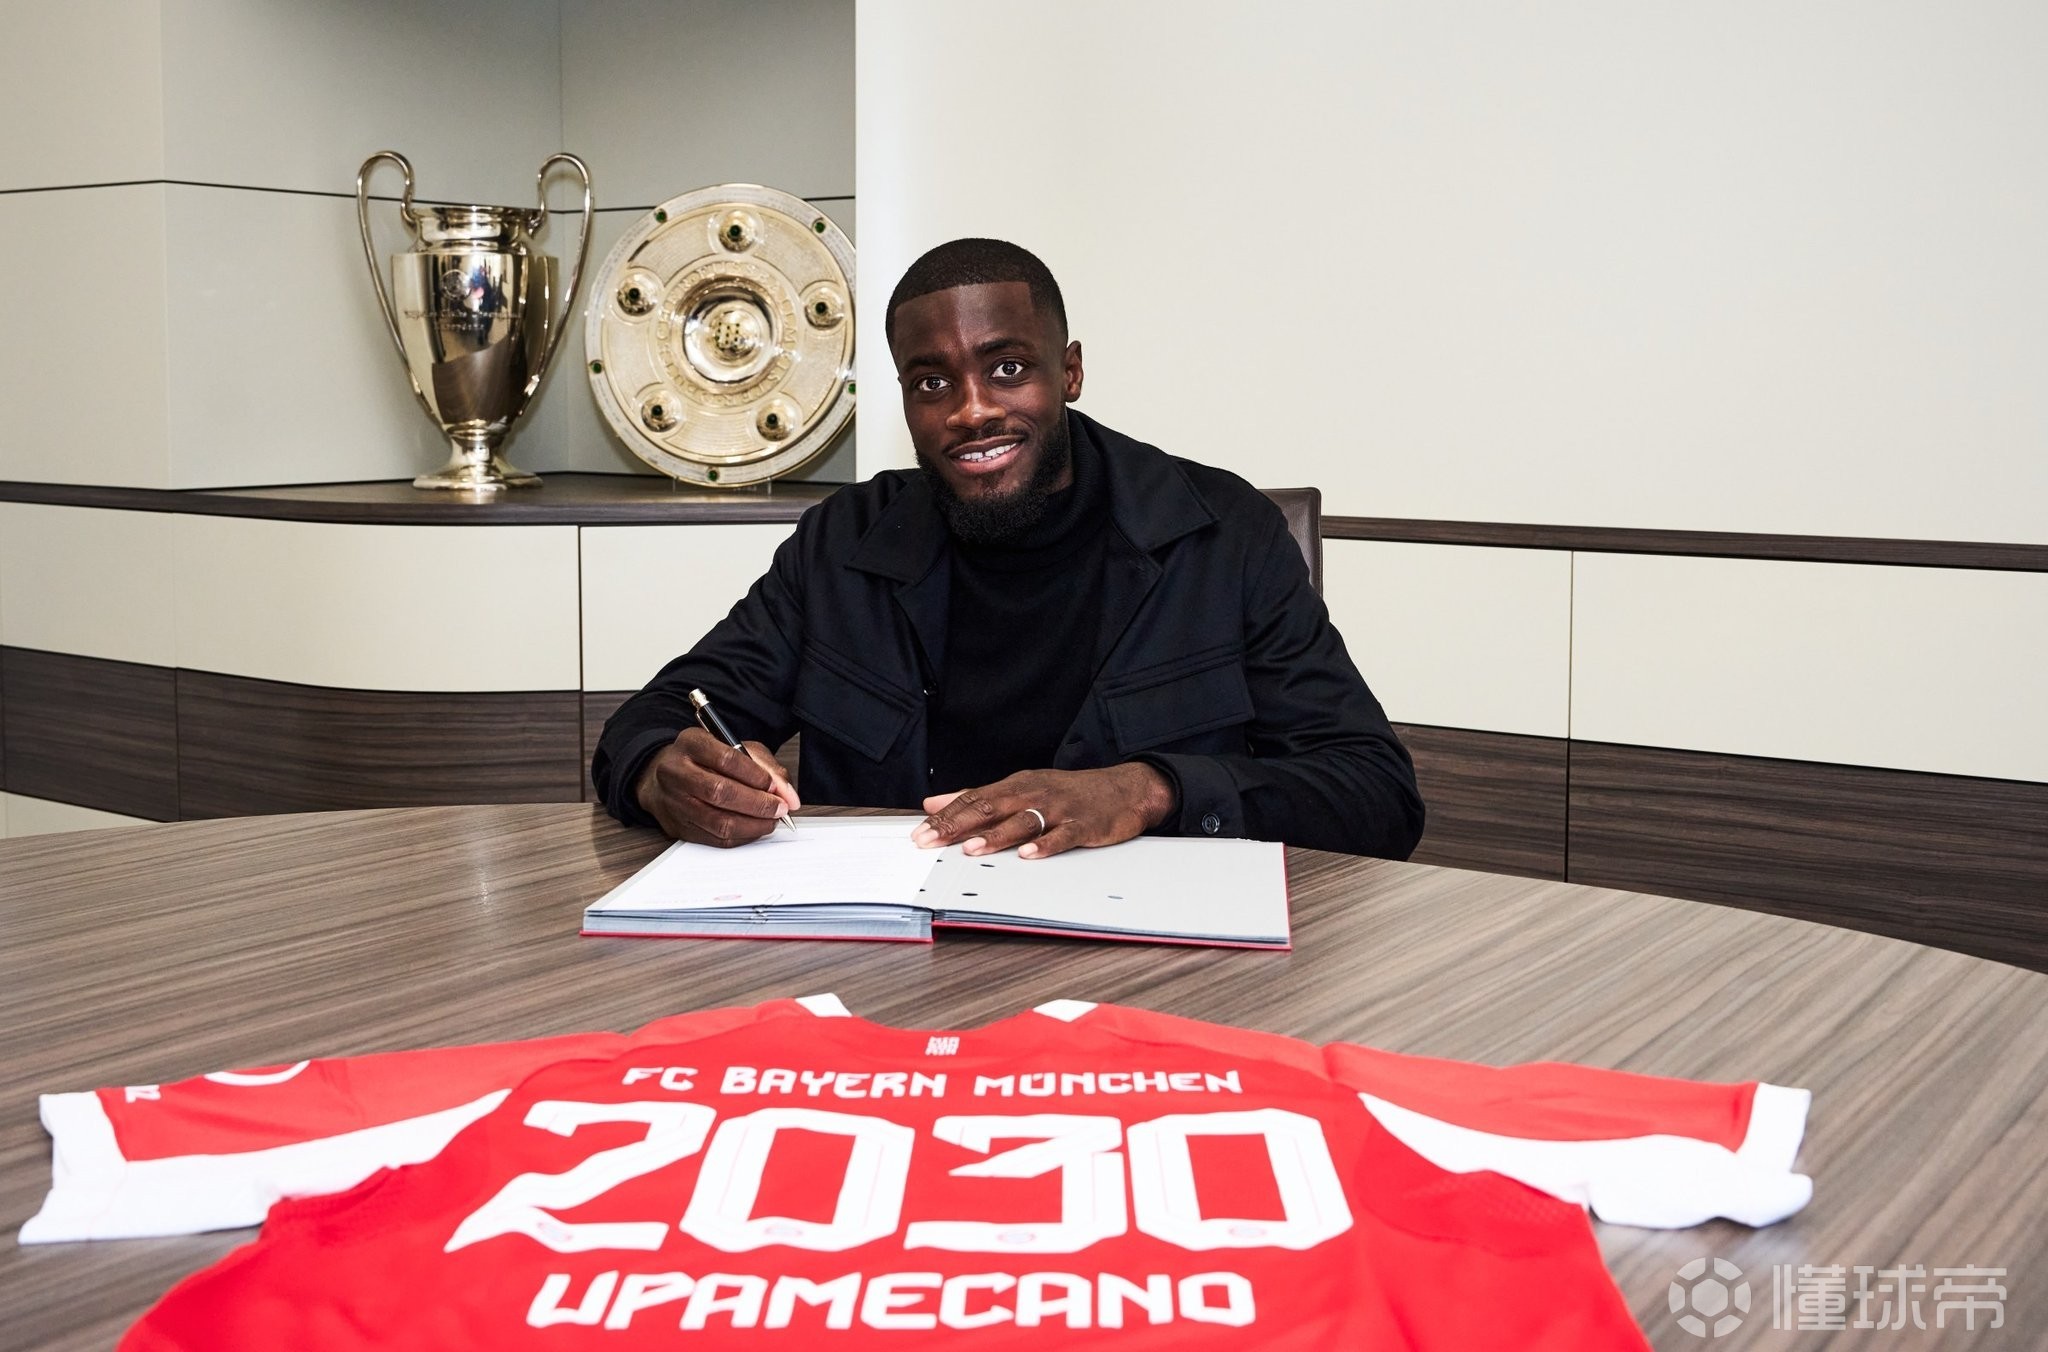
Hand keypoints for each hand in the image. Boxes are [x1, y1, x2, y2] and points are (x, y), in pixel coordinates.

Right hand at [634, 727, 799, 846]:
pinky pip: (714, 839)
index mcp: (691, 743)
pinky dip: (741, 837)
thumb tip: (788, 795)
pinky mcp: (677, 826)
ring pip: (718, 821)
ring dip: (753, 825)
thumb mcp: (735, 748)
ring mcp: (673, 801)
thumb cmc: (705, 760)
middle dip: (758, 804)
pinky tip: (754, 829)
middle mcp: (676, 771)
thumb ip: (765, 767)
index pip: (726, 759)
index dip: (756, 776)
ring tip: (771, 820)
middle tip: (779, 808)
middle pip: (720, 792)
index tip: (776, 786)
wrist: (664, 775)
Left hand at [912, 764, 1175, 859]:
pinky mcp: (1083, 825)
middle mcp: (1034, 793)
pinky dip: (1046, 845)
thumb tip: (935, 803)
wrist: (1124, 788)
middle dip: (959, 825)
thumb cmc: (1069, 793)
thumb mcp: (1023, 788)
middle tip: (932, 841)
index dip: (947, 816)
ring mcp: (1059, 809)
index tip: (921, 833)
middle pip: (991, 808)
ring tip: (972, 848)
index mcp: (1017, 785)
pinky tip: (1030, 855)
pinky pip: (1062, 836)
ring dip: (996, 836)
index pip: (975, 799)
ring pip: (1023, 821)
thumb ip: (979, 797)